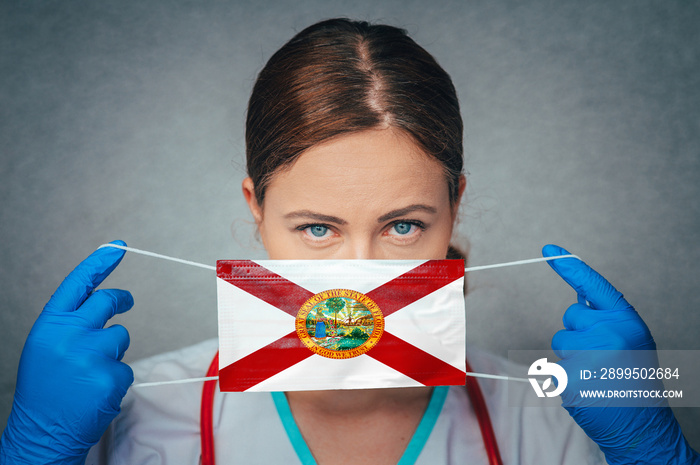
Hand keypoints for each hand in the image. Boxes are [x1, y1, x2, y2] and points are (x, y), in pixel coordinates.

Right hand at [1, 241, 133, 464]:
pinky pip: (126, 367)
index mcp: (50, 325)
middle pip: (108, 301)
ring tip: (88, 374)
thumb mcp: (47, 347)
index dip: (100, 262)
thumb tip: (104, 299)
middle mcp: (68, 334)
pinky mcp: (110, 375)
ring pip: (121, 336)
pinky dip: (116, 378)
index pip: (78, 283)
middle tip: (126, 302)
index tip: (118, 246)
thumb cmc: (46, 388)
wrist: (41, 432)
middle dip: (120, 300)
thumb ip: (71, 322)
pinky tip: (95, 392)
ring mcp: (90, 354)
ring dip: (113, 351)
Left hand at [543, 245, 698, 464]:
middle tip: (602, 357)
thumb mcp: (630, 340)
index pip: (593, 285)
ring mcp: (587, 357)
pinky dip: (564, 377)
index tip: (548, 250)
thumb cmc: (635, 380)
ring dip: (571, 356)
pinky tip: (586, 389)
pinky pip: (553, 366)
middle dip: (579, 332)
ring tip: (596, 375)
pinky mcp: (569, 379)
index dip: (569, 266)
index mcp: (626, 322)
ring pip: (560, 341)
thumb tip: (579, 294)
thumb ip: (605, 318)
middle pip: (571, 316)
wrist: (642, 426)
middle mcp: (608, 335)